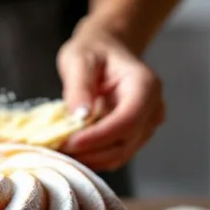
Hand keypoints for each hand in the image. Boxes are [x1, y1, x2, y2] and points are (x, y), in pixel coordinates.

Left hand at [57, 18, 164, 170]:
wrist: (106, 51)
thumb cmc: (93, 51)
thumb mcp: (79, 59)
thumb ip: (79, 86)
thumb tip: (80, 116)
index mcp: (145, 85)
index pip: (129, 119)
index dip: (100, 136)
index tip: (71, 142)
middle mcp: (153, 109)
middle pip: (126, 142)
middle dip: (91, 151)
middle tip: (57, 148)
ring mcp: (145, 126)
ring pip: (120, 155)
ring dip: (90, 158)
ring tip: (61, 150)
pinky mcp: (133, 138)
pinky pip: (115, 156)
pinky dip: (93, 158)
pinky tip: (72, 150)